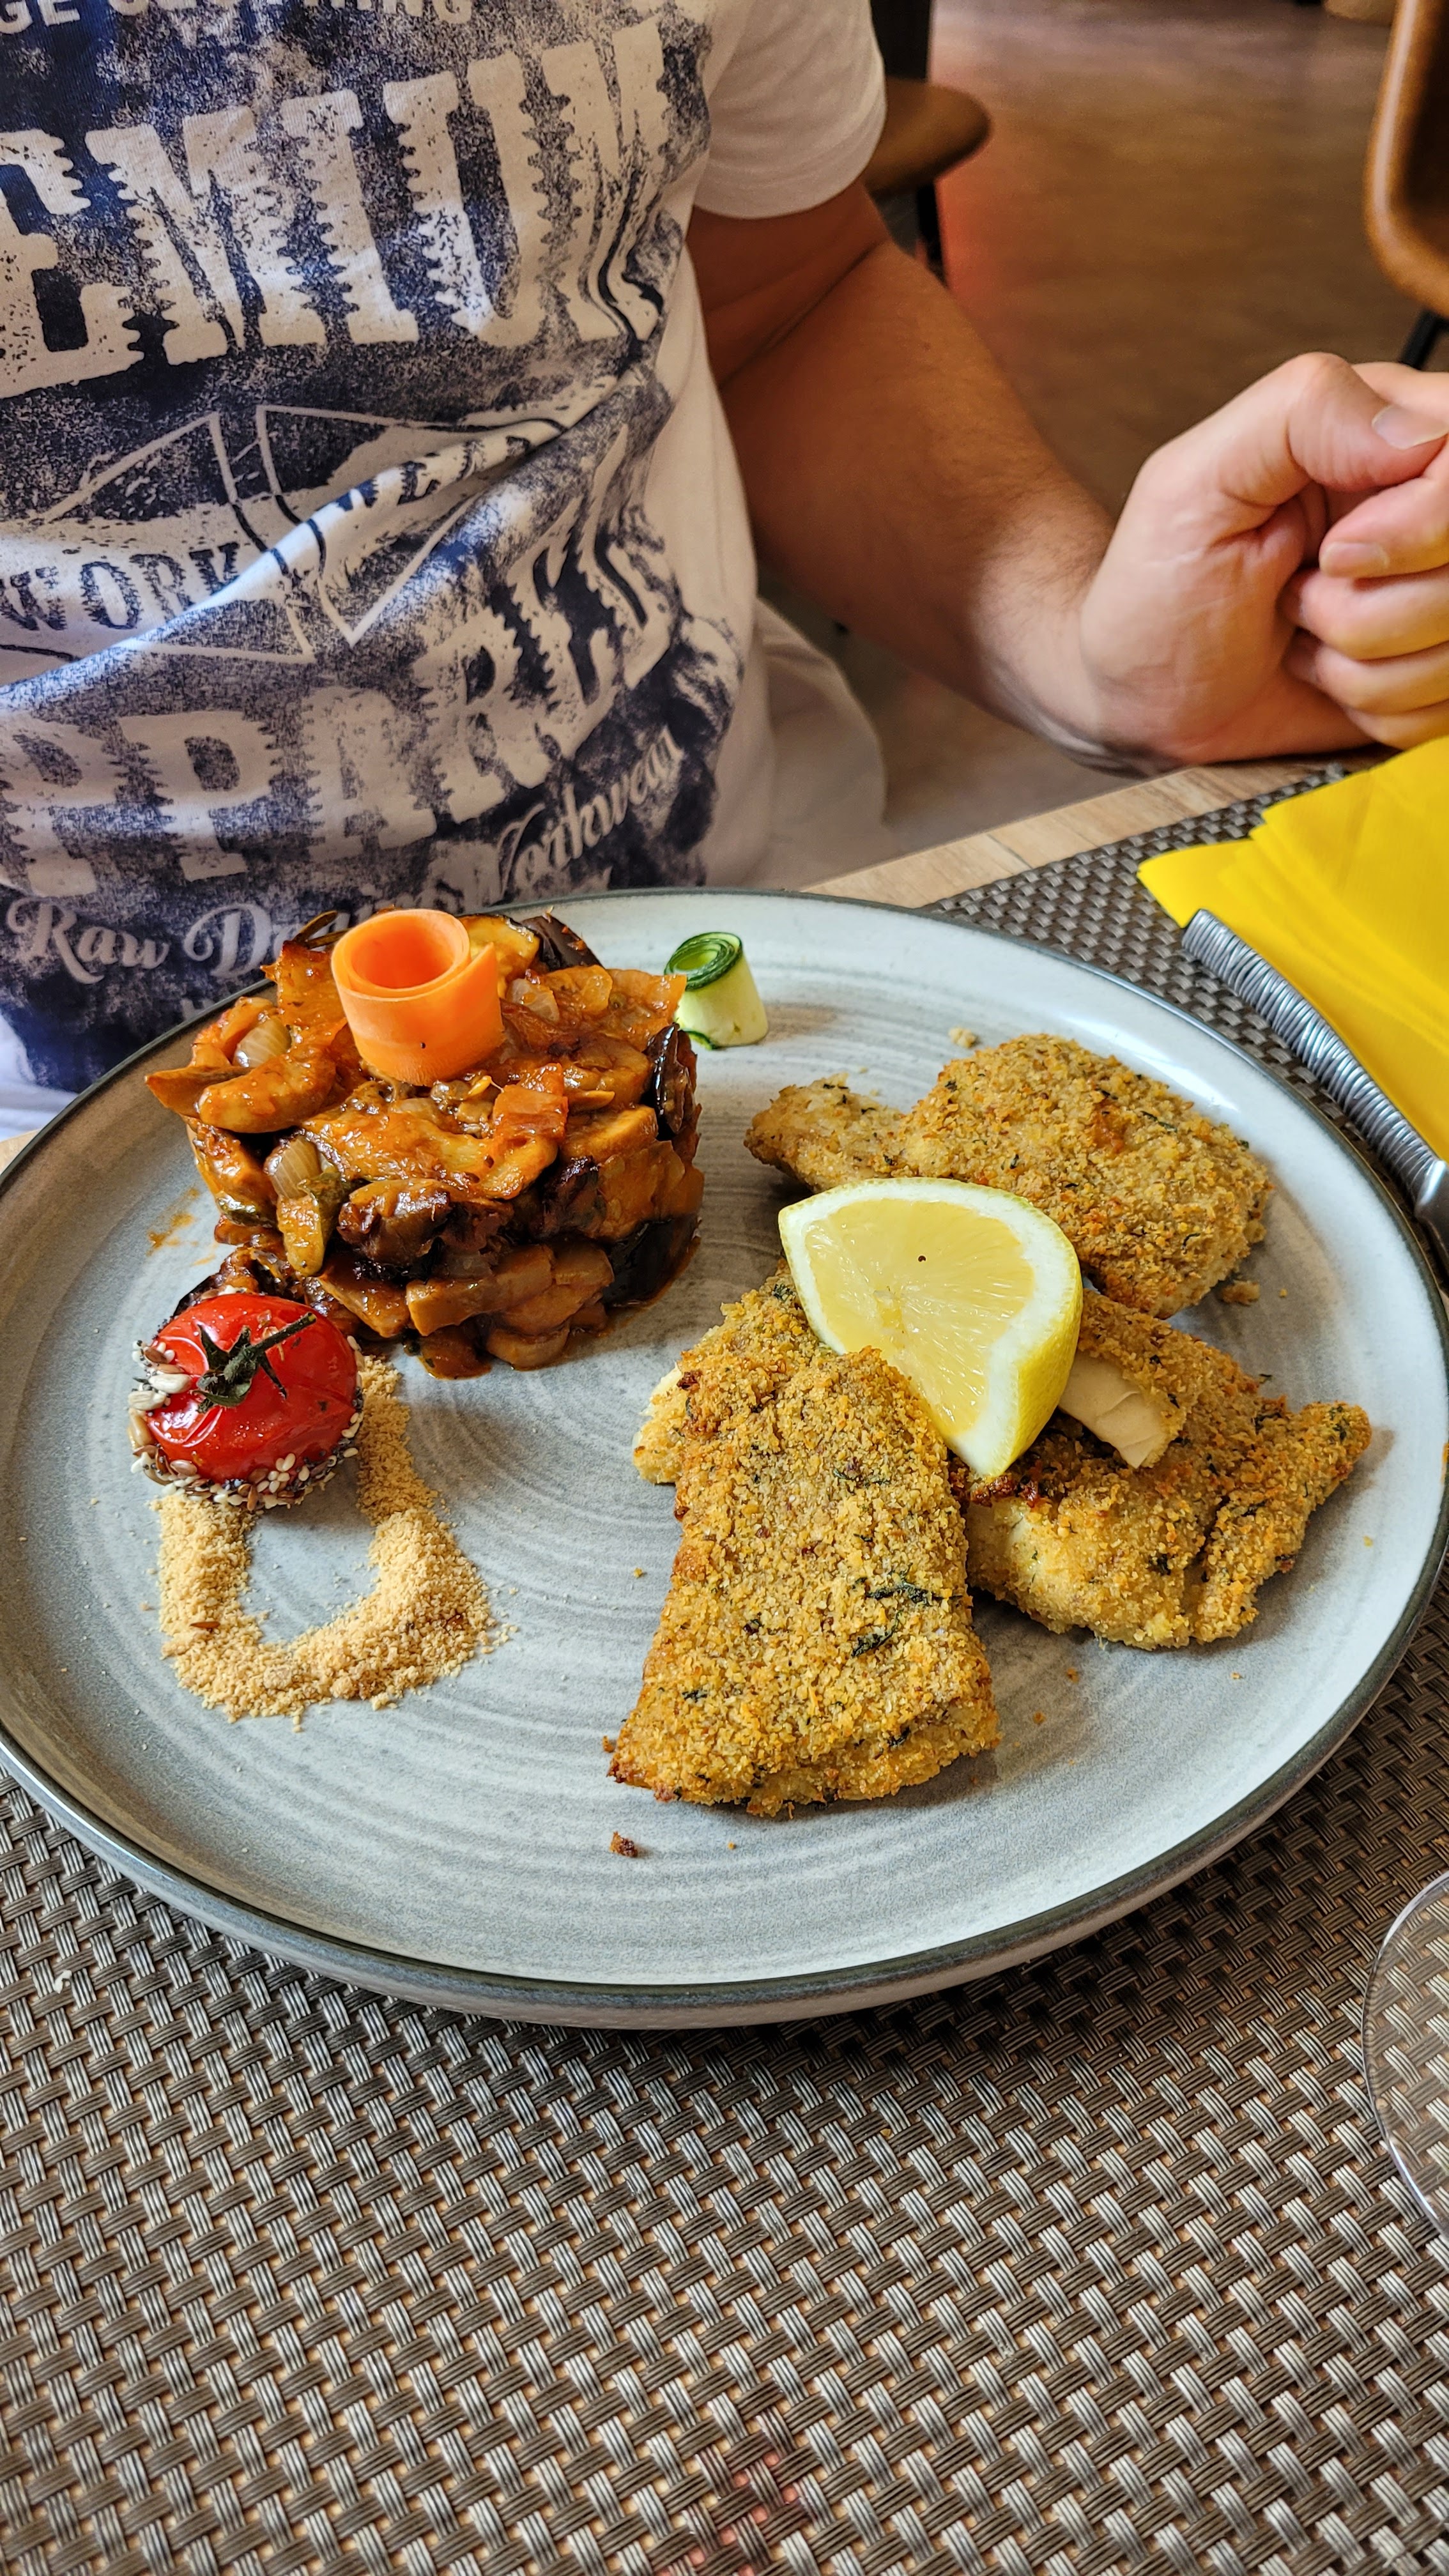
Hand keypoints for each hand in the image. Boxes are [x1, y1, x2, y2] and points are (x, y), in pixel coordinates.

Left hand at [1077, 353, 1448, 762]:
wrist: (1141, 696)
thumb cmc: (1157, 584)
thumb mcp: (1197, 480)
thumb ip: (1302, 415)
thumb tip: (1411, 433)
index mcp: (1389, 431)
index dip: (1425, 523)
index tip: (1335, 556)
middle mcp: (1427, 508)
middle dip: (1372, 608)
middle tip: (1297, 595)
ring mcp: (1436, 592)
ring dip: (1362, 667)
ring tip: (1300, 634)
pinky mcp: (1433, 666)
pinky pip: (1445, 706)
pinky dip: (1374, 709)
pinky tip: (1323, 677)